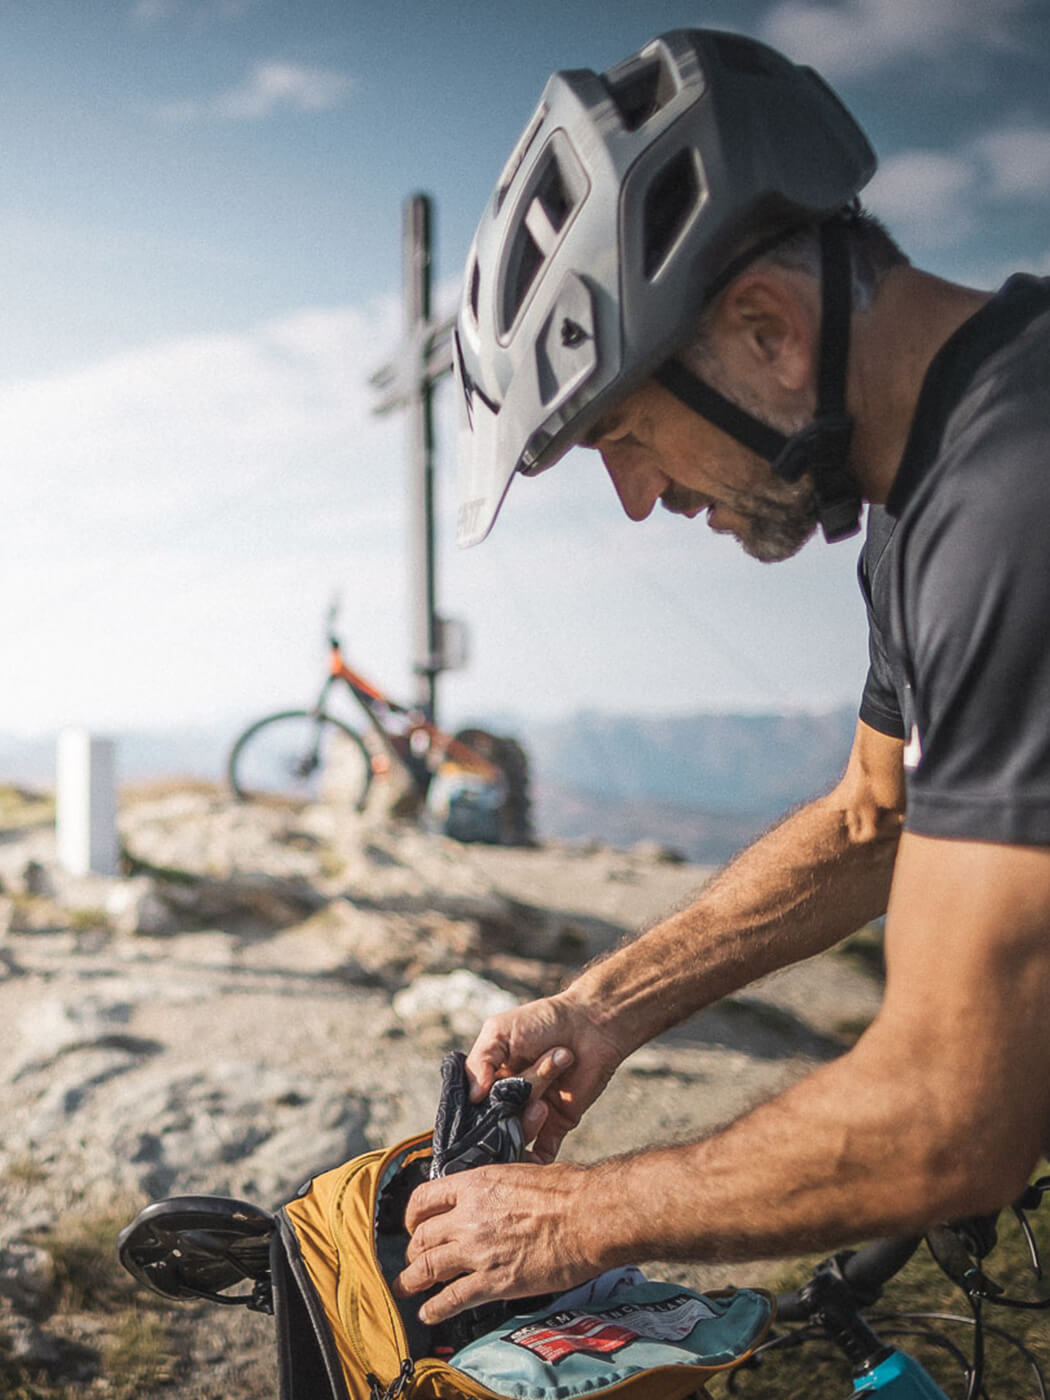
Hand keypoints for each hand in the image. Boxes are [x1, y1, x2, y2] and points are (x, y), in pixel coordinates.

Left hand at [394, 1161, 597, 1323]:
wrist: (587, 1216)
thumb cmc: (566, 1190)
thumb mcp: (522, 1170)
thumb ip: (497, 1187)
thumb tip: (496, 1195)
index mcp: (475, 1184)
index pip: (425, 1198)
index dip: (414, 1214)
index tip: (414, 1223)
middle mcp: (468, 1216)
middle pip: (422, 1236)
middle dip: (413, 1250)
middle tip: (414, 1259)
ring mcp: (478, 1250)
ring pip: (427, 1267)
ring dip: (413, 1280)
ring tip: (407, 1287)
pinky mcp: (493, 1282)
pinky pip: (452, 1299)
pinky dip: (436, 1308)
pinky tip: (429, 1313)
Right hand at [467, 990, 627, 1162]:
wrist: (592, 1023)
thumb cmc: (544, 1020)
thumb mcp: (500, 1031)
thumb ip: (479, 1062)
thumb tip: (472, 1098)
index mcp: (488, 1079)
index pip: (469, 1109)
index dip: (470, 1113)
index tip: (477, 1109)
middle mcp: (507, 1100)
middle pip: (492, 1124)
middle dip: (507, 1107)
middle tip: (528, 1081)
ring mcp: (531, 1114)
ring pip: (516, 1135)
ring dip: (530, 1114)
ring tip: (550, 1075)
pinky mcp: (557, 1124)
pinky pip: (541, 1153)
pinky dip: (535, 1159)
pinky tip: (535, 1152)